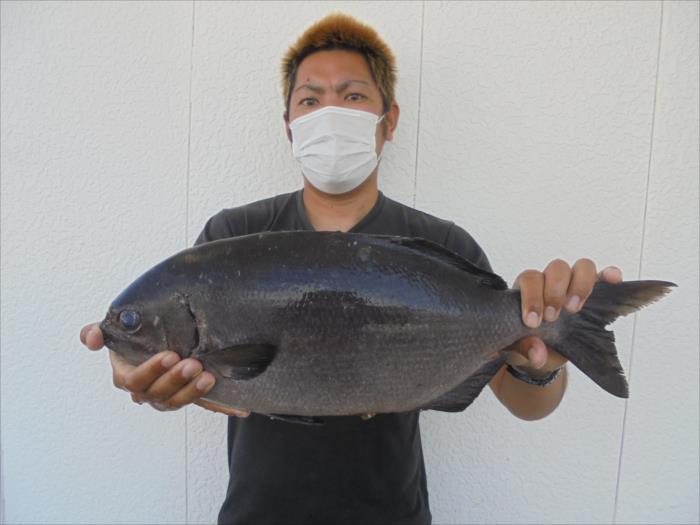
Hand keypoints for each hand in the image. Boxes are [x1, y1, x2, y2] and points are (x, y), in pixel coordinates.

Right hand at [79, 323, 249, 416]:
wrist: (159, 340)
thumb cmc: (134, 336)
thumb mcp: (116, 332)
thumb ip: (99, 333)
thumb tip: (90, 338)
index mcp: (127, 375)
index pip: (135, 380)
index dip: (153, 370)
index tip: (171, 355)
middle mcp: (146, 391)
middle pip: (158, 393)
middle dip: (176, 379)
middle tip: (193, 364)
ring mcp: (167, 396)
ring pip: (178, 401)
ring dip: (194, 391)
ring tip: (209, 376)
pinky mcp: (188, 397)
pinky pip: (203, 405)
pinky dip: (220, 407)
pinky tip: (239, 410)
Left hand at [504, 260, 623, 373]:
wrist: (541, 353)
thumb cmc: (526, 344)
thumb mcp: (519, 350)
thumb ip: (524, 350)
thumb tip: (538, 352)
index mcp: (527, 290)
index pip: (530, 279)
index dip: (532, 297)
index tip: (534, 322)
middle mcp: (551, 281)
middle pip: (557, 268)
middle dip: (555, 292)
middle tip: (553, 318)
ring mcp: (573, 285)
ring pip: (581, 267)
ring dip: (580, 286)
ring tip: (574, 309)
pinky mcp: (592, 293)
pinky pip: (603, 276)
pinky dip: (609, 275)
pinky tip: (613, 280)